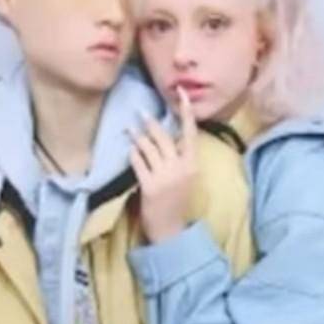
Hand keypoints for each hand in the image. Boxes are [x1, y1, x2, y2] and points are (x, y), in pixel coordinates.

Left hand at [130, 87, 197, 242]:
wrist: (171, 230)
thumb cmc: (177, 203)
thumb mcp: (186, 178)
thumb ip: (180, 159)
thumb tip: (167, 137)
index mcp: (193, 164)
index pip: (191, 133)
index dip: (186, 112)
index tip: (180, 93)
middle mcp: (181, 168)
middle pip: (164, 137)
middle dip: (150, 123)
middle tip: (140, 112)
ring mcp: (165, 177)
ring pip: (148, 148)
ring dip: (137, 137)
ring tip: (130, 129)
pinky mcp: (150, 186)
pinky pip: (138, 162)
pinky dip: (133, 154)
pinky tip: (129, 150)